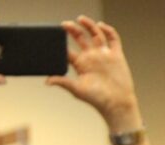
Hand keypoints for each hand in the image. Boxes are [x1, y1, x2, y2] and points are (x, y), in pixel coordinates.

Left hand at [46, 16, 139, 131]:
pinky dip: (108, 31)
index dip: (60, 41)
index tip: (55, 35)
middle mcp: (91, 58)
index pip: (67, 49)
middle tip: (65, 25)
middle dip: (72, 29)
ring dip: (88, 25)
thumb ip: (63, 82)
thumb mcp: (78, 90)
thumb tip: (47, 80)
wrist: (117, 104)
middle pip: (80, 38)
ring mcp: (104, 55)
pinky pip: (113, 39)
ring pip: (95, 34)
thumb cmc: (98, 100)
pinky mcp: (116, 56)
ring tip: (80, 19)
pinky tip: (101, 26)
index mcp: (80, 64)